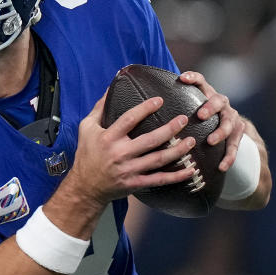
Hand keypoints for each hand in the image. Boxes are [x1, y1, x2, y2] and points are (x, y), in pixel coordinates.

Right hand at [67, 93, 196, 205]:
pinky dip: (176, 176)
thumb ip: (99, 108)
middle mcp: (119, 154)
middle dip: (169, 129)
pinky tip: (190, 169)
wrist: (85, 186)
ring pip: (158, 159)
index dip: (145, 108)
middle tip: (183, 119)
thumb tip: (110, 88)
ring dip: (177, 150)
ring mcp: (129, 170)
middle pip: (150, 140)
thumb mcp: (87, 128)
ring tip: (191, 141)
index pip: (129, 119)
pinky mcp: (135, 183)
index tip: (159, 100)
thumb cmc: (86, 154)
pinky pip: (159, 179)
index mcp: (108, 138)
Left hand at [178, 71, 244, 170]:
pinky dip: (229, 157)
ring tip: (210, 141)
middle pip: (219, 101)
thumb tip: (145, 101)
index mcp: (207, 94)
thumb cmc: (199, 115)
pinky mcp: (237, 134)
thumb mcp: (190, 105)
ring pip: (229, 124)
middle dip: (210, 107)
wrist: (230, 124)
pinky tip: (221, 167)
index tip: (182, 78)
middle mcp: (222, 104)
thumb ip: (175, 102)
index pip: (201, 82)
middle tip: (200, 115)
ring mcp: (232, 118)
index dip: (193, 78)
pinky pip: (234, 147)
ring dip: (220, 132)